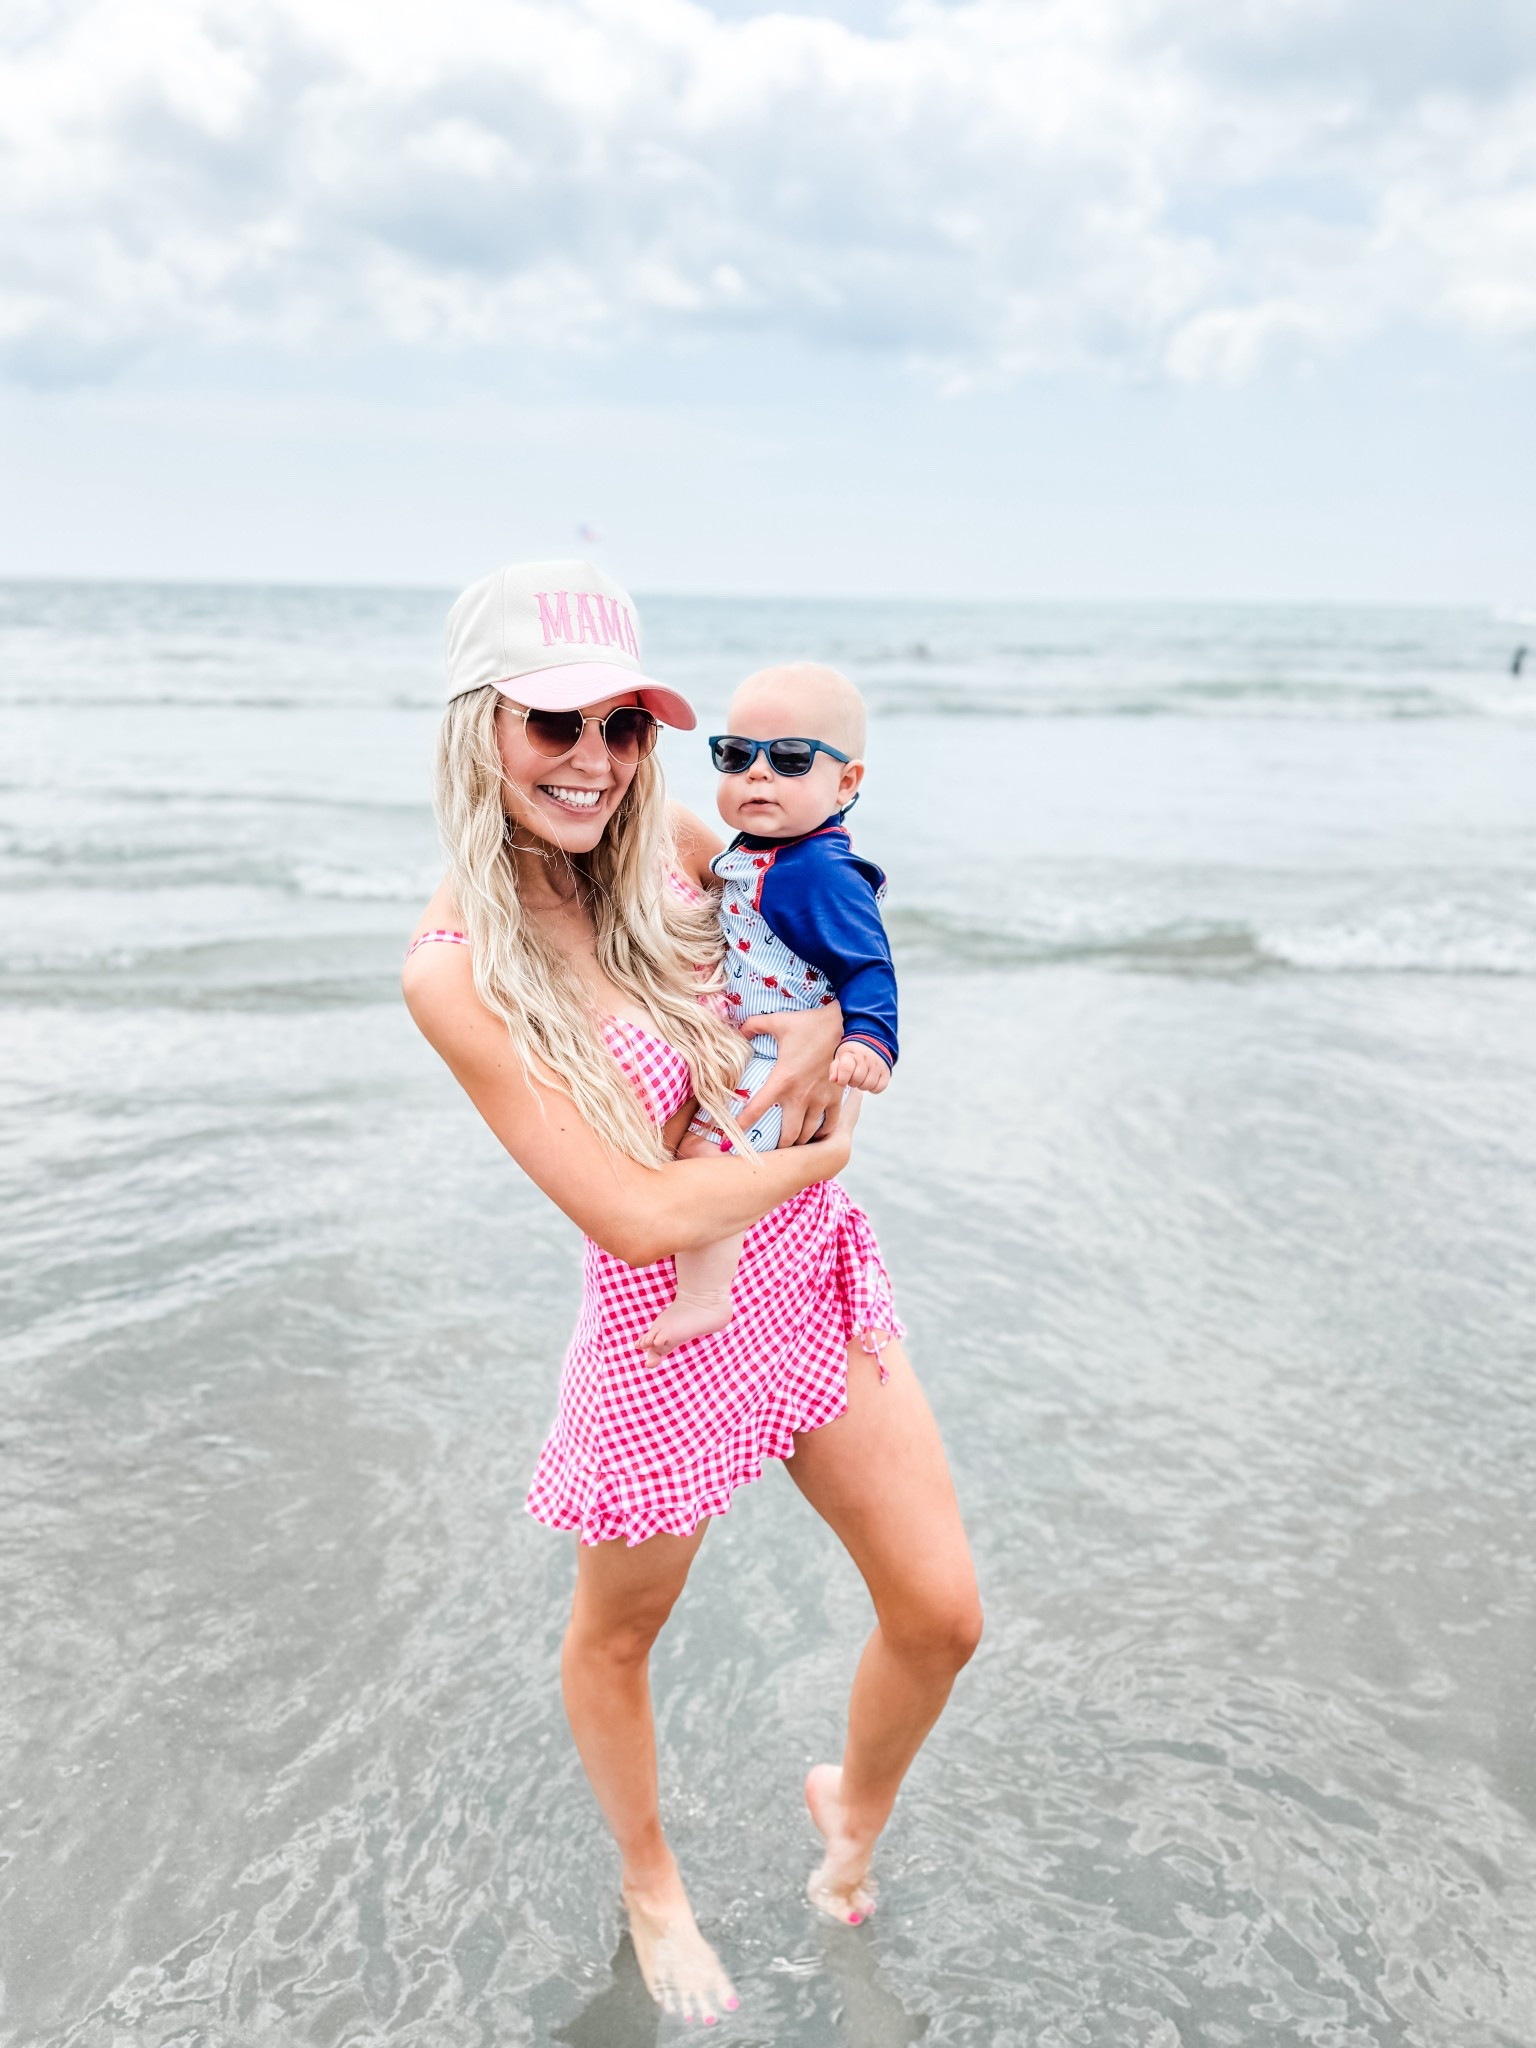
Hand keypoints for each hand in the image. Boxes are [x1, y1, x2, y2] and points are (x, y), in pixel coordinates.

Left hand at [736, 1004, 845, 1144]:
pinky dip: (821, 1133)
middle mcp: (801, 1095)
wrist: (843, 1024)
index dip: (742, 1123)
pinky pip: (830, 1124)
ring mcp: (820, 1098)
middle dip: (778, 1145)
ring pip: (808, 1133)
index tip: (731, 1135)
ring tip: (790, 1145)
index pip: (757, 1108)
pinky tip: (814, 1135)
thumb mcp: (778, 1021)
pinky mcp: (835, 1097)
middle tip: (769, 1148)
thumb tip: (738, 1030)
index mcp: (783, 1079)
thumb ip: (754, 1025)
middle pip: (788, 1134)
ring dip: (799, 1142)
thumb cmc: (809, 1023)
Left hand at [829, 1041, 890, 1092]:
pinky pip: (879, 1087)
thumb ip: (834, 1068)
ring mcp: (878, 1065)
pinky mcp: (886, 1072)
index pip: (846, 1068)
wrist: (871, 1044)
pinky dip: (873, 1088)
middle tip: (852, 1077)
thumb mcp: (840, 1056)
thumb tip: (833, 1080)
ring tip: (861, 1078)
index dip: (842, 1079)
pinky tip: (869, 1081)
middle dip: (852, 1082)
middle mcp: (867, 1058)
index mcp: (852, 1054)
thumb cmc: (852, 1053)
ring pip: (868, 1085)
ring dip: (862, 1085)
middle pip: (857, 1080)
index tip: (841, 1080)